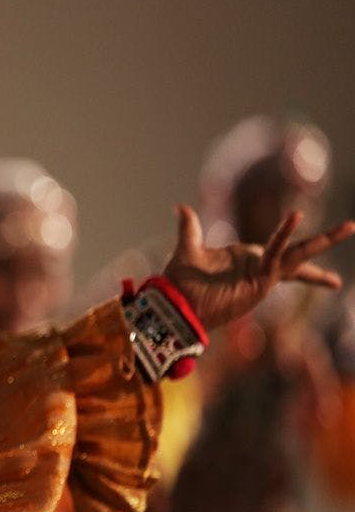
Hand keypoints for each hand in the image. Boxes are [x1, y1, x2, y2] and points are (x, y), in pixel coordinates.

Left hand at [163, 205, 354, 329]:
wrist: (174, 304)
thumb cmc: (180, 282)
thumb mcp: (188, 247)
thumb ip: (190, 228)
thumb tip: (181, 208)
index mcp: (247, 258)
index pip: (278, 249)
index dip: (292, 238)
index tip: (304, 222)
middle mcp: (259, 267)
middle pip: (299, 252)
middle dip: (325, 240)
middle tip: (353, 226)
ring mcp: (262, 276)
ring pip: (298, 255)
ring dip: (323, 240)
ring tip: (350, 226)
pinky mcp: (260, 283)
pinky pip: (275, 256)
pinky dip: (283, 237)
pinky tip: (295, 217)